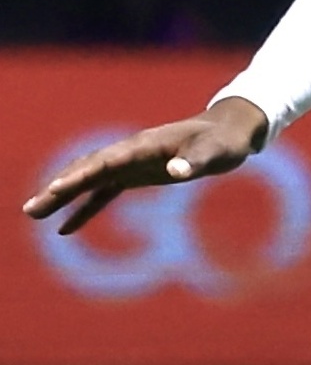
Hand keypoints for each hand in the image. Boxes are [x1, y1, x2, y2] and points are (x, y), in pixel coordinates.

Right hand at [21, 96, 268, 234]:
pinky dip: (84, 209)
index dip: (80, 175)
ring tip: (33, 214)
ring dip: (61, 197)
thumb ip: (195, 161)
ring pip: (88, 181)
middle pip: (86, 171)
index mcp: (143, 145)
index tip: (56, 189)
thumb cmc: (222, 142)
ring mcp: (129, 164)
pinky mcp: (135, 176)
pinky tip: (65, 230)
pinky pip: (103, 194)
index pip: (105, 161)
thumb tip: (177, 171)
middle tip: (31, 209)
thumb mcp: (215, 152)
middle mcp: (128, 153)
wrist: (226, 134)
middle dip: (58, 190)